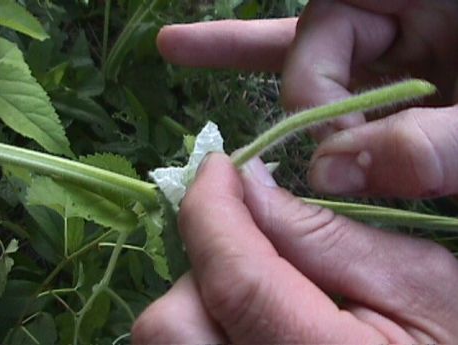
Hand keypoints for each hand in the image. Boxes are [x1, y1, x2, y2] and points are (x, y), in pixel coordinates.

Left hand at [132, 154, 457, 342]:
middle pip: (173, 322)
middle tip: (253, 245)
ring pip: (171, 337)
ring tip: (260, 288)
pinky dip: (203, 318)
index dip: (212, 209)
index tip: (218, 166)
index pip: (233, 278)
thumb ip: (326, 236)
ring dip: (201, 294)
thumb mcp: (415, 284)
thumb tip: (250, 185)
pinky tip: (249, 318)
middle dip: (205, 264)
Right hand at [156, 0, 457, 197]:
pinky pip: (322, 71)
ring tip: (179, 49)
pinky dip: (269, 68)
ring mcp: (390, 38)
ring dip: (245, 57)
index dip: (316, 99)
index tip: (335, 163)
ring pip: (311, 56)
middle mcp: (398, 8)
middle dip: (307, 102)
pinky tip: (192, 50)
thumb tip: (330, 175)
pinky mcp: (391, 69)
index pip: (327, 33)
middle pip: (315, 45)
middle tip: (314, 157)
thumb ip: (428, 144)